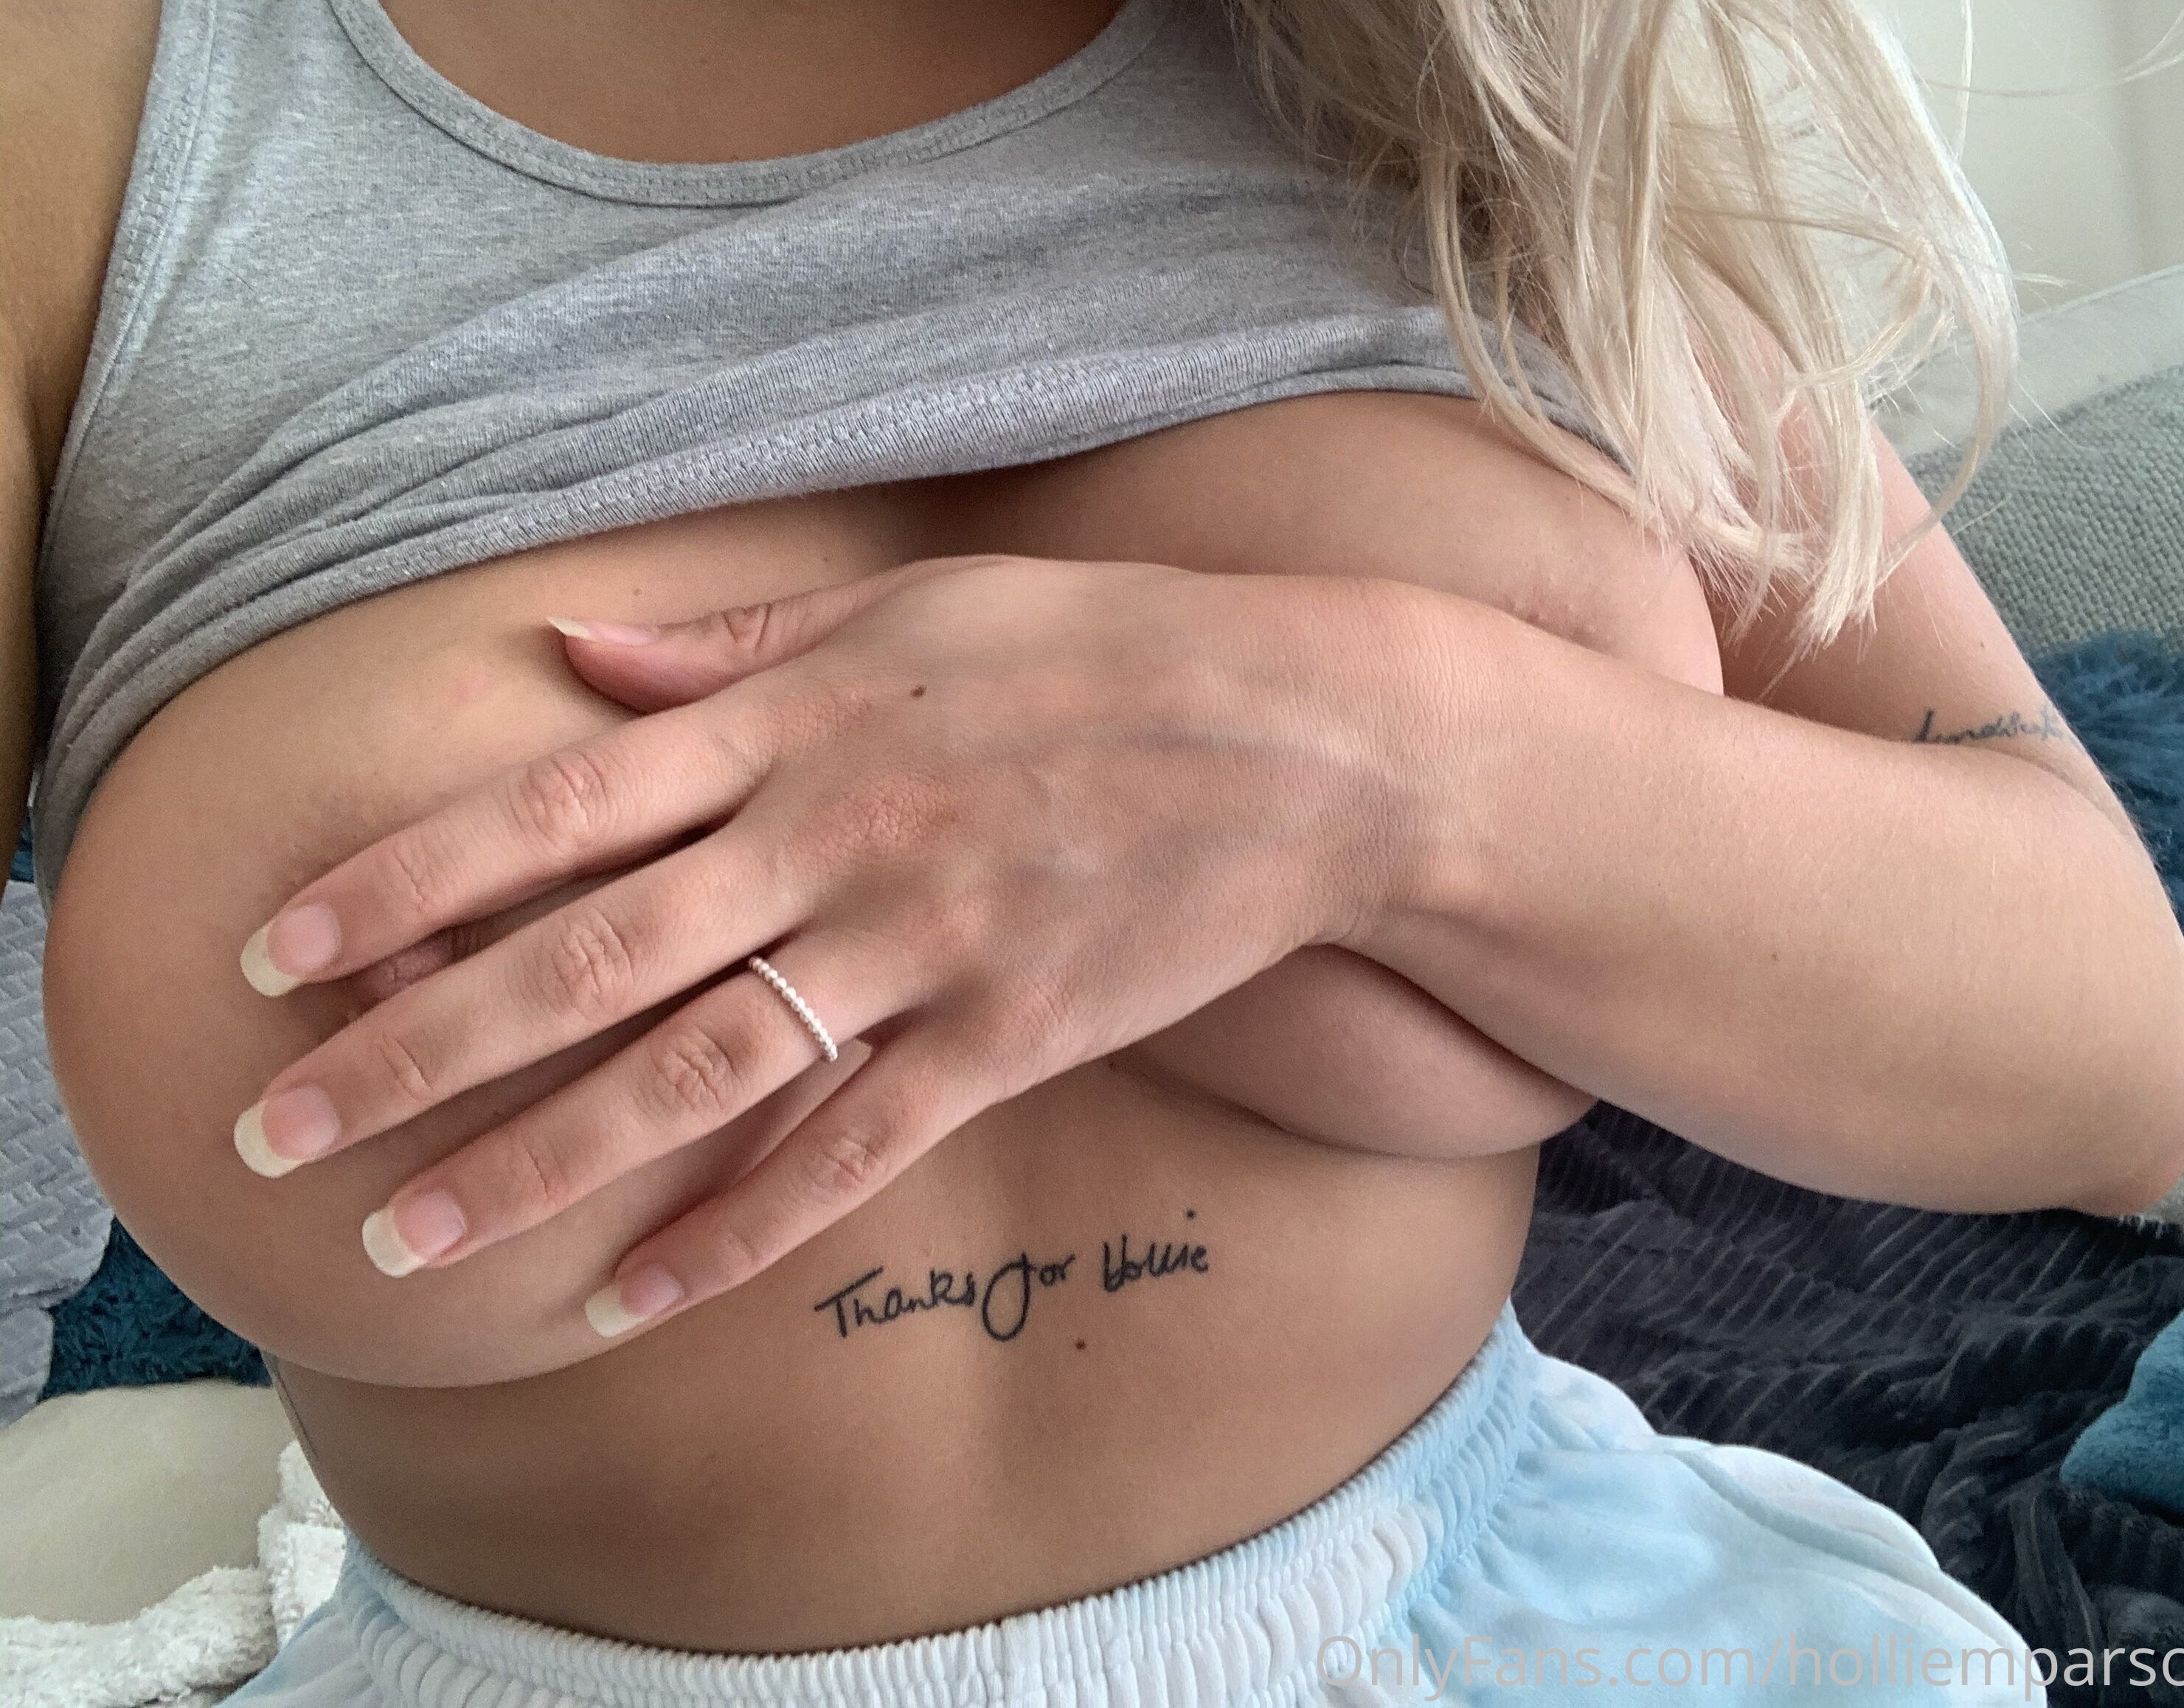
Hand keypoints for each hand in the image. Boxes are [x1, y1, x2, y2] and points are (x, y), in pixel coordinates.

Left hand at [231, 554, 1429, 1335]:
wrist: (1312, 739)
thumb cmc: (1104, 651)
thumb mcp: (916, 608)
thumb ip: (739, 643)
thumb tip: (577, 657)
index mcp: (798, 719)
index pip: (559, 808)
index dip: (408, 880)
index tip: (282, 949)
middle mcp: (834, 836)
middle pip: (587, 957)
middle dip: (416, 1045)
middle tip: (278, 1129)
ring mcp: (922, 947)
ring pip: (693, 1072)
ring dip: (537, 1160)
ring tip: (411, 1232)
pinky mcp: (1006, 1039)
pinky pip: (849, 1151)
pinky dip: (735, 1229)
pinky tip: (627, 1293)